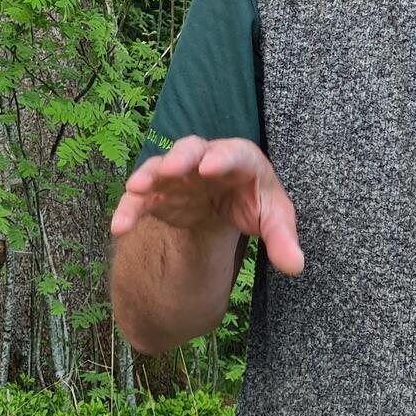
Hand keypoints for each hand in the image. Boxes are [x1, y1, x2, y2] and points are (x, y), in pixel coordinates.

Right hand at [110, 135, 303, 274]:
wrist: (231, 203)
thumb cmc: (255, 202)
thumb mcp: (274, 218)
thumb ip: (283, 238)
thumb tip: (295, 266)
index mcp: (241, 159)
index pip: (234, 154)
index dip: (221, 158)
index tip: (210, 167)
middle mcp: (206, 159)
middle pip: (192, 149)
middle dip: (181, 158)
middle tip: (172, 169)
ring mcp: (180, 174)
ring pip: (160, 168)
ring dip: (148, 176)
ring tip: (136, 188)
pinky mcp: (161, 193)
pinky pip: (142, 198)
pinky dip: (130, 208)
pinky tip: (119, 226)